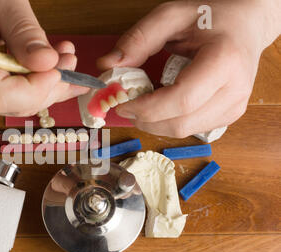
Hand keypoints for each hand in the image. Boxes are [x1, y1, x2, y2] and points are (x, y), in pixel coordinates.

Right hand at [0, 0, 87, 114]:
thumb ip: (23, 31)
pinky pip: (9, 99)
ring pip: (14, 105)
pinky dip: (35, 87)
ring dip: (45, 86)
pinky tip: (53, 70)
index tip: (57, 67)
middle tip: (69, 57)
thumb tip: (47, 63)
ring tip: (63, 56)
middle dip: (47, 86)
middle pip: (10, 104)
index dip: (33, 88)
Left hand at [97, 0, 279, 137]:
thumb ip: (138, 39)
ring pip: (184, 132)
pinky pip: (190, 129)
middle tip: (126, 105)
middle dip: (145, 120)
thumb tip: (107, 66)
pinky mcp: (229, 116)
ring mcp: (234, 107)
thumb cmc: (212, 18)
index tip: (122, 103)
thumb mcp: (172, 16)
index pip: (181, 101)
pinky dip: (168, 122)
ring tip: (143, 103)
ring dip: (155, 123)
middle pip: (180, 124)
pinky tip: (162, 105)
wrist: (247, 26)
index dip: (146, 109)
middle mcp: (234, 90)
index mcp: (224, 61)